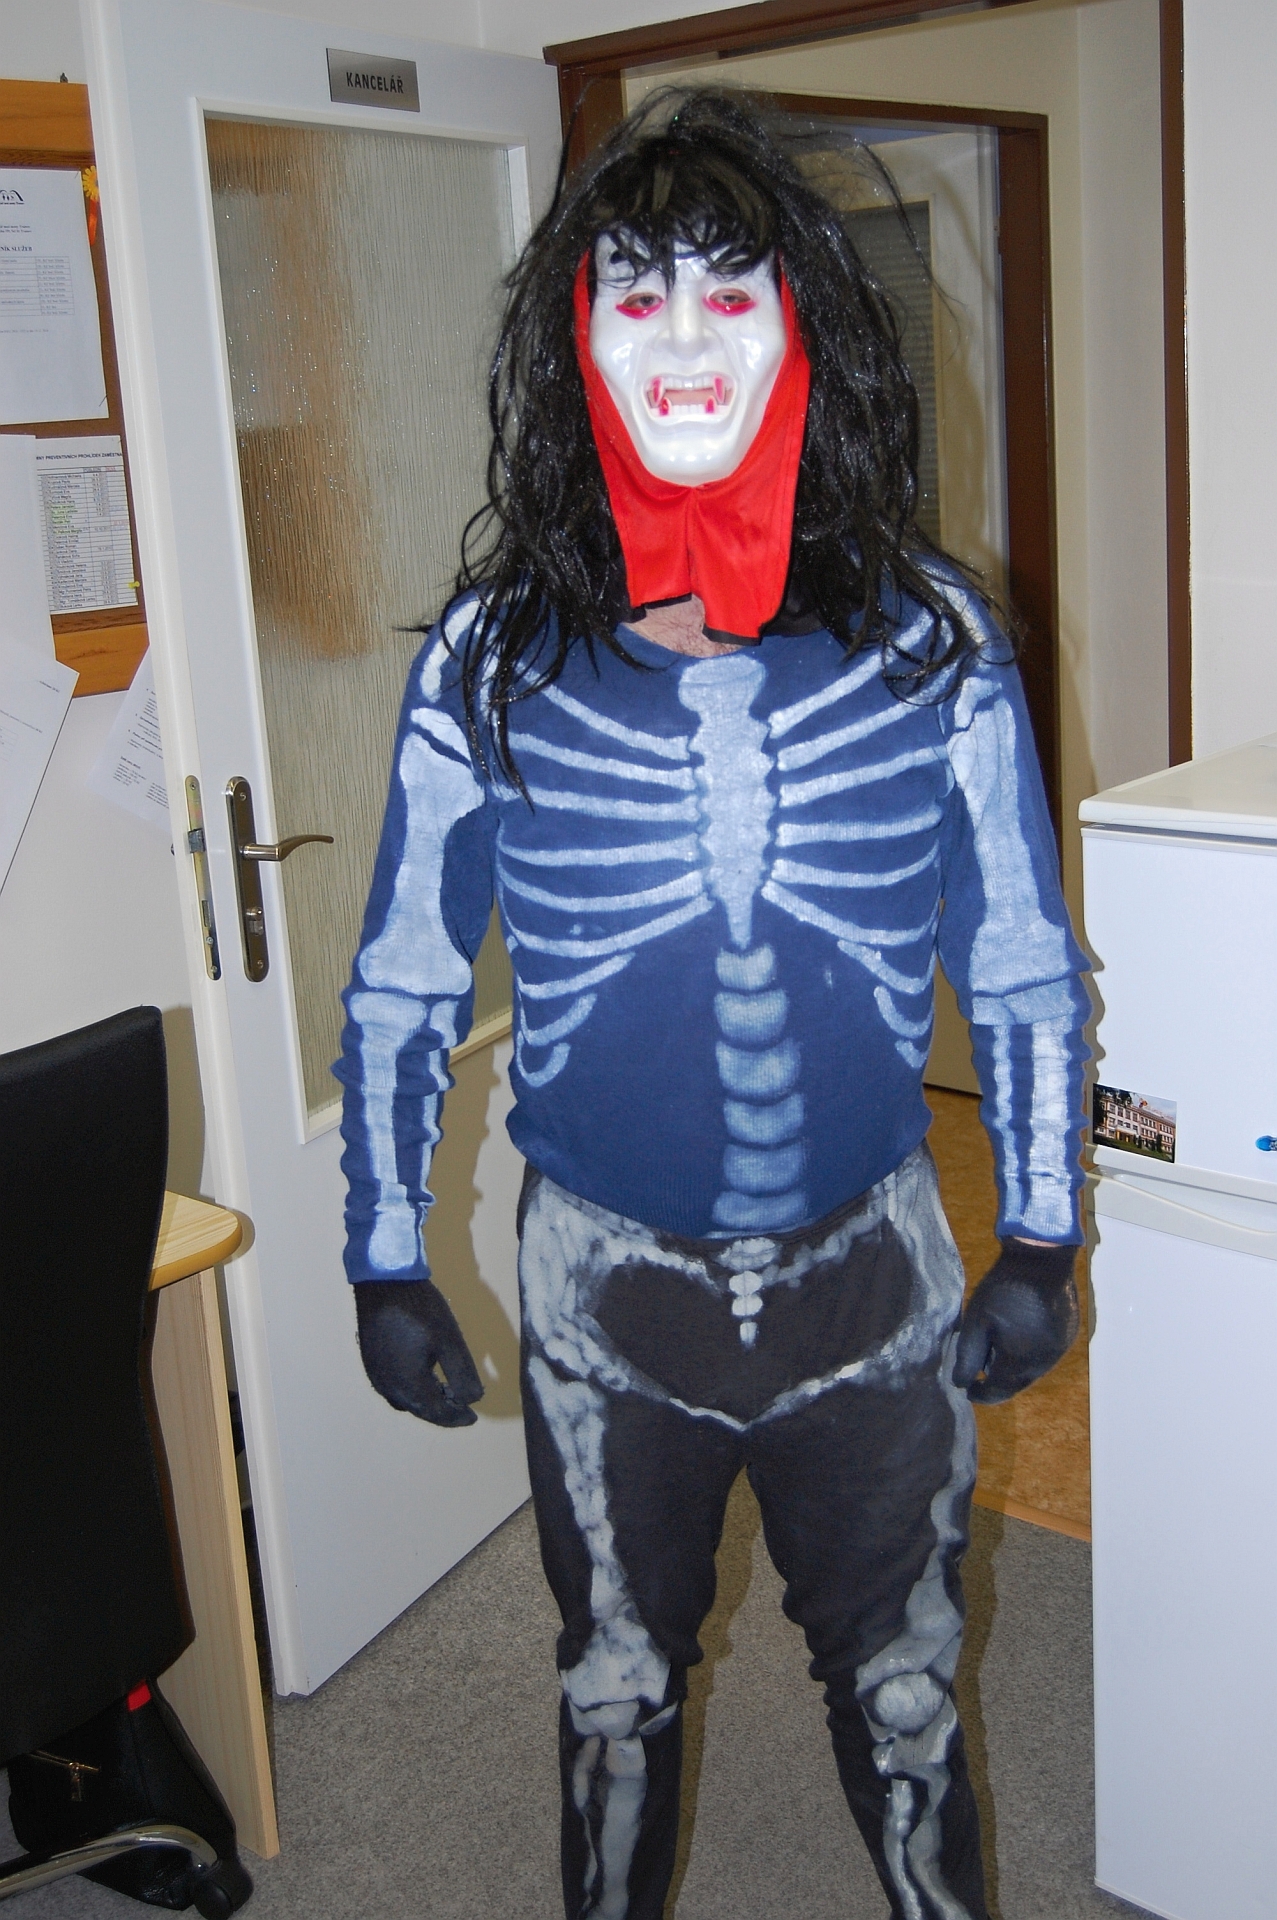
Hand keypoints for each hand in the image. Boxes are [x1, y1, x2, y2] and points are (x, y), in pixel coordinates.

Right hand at [354, 1279, 483, 1427]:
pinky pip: (393, 1388)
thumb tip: (473, 1400)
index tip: (473, 1417)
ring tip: (445, 1392)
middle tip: (462, 1406)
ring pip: (405, 1400)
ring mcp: (376, 1375)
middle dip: (442, 1411)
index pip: (437, 1413)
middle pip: (420, 1409)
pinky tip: (421, 1377)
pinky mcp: (371, 1362)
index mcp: (408, 1385)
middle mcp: (387, 1387)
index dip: (457, 1418)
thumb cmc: (420, 1310)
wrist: (383, 1282)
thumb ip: (463, 1374)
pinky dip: (412, 1390)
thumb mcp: (450, 1341)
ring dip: (426, 1401)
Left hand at [952, 1240, 1078, 1403]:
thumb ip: (968, 1355)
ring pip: (1033, 1369)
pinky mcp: (1068, 1335)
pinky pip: (1047, 1354)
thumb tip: (960, 1384)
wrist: (1041, 1257)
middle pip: (1017, 1382)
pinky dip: (1031, 1352)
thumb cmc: (1003, 1288)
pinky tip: (1019, 1335)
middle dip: (997, 1379)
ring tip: (998, 1345)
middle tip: (980, 1367)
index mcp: (1021, 1360)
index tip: (968, 1391)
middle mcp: (1045, 1361)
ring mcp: (1060, 1348)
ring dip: (1015, 1365)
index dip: (981, 1394)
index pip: (999, 1391)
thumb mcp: (977, 1320)